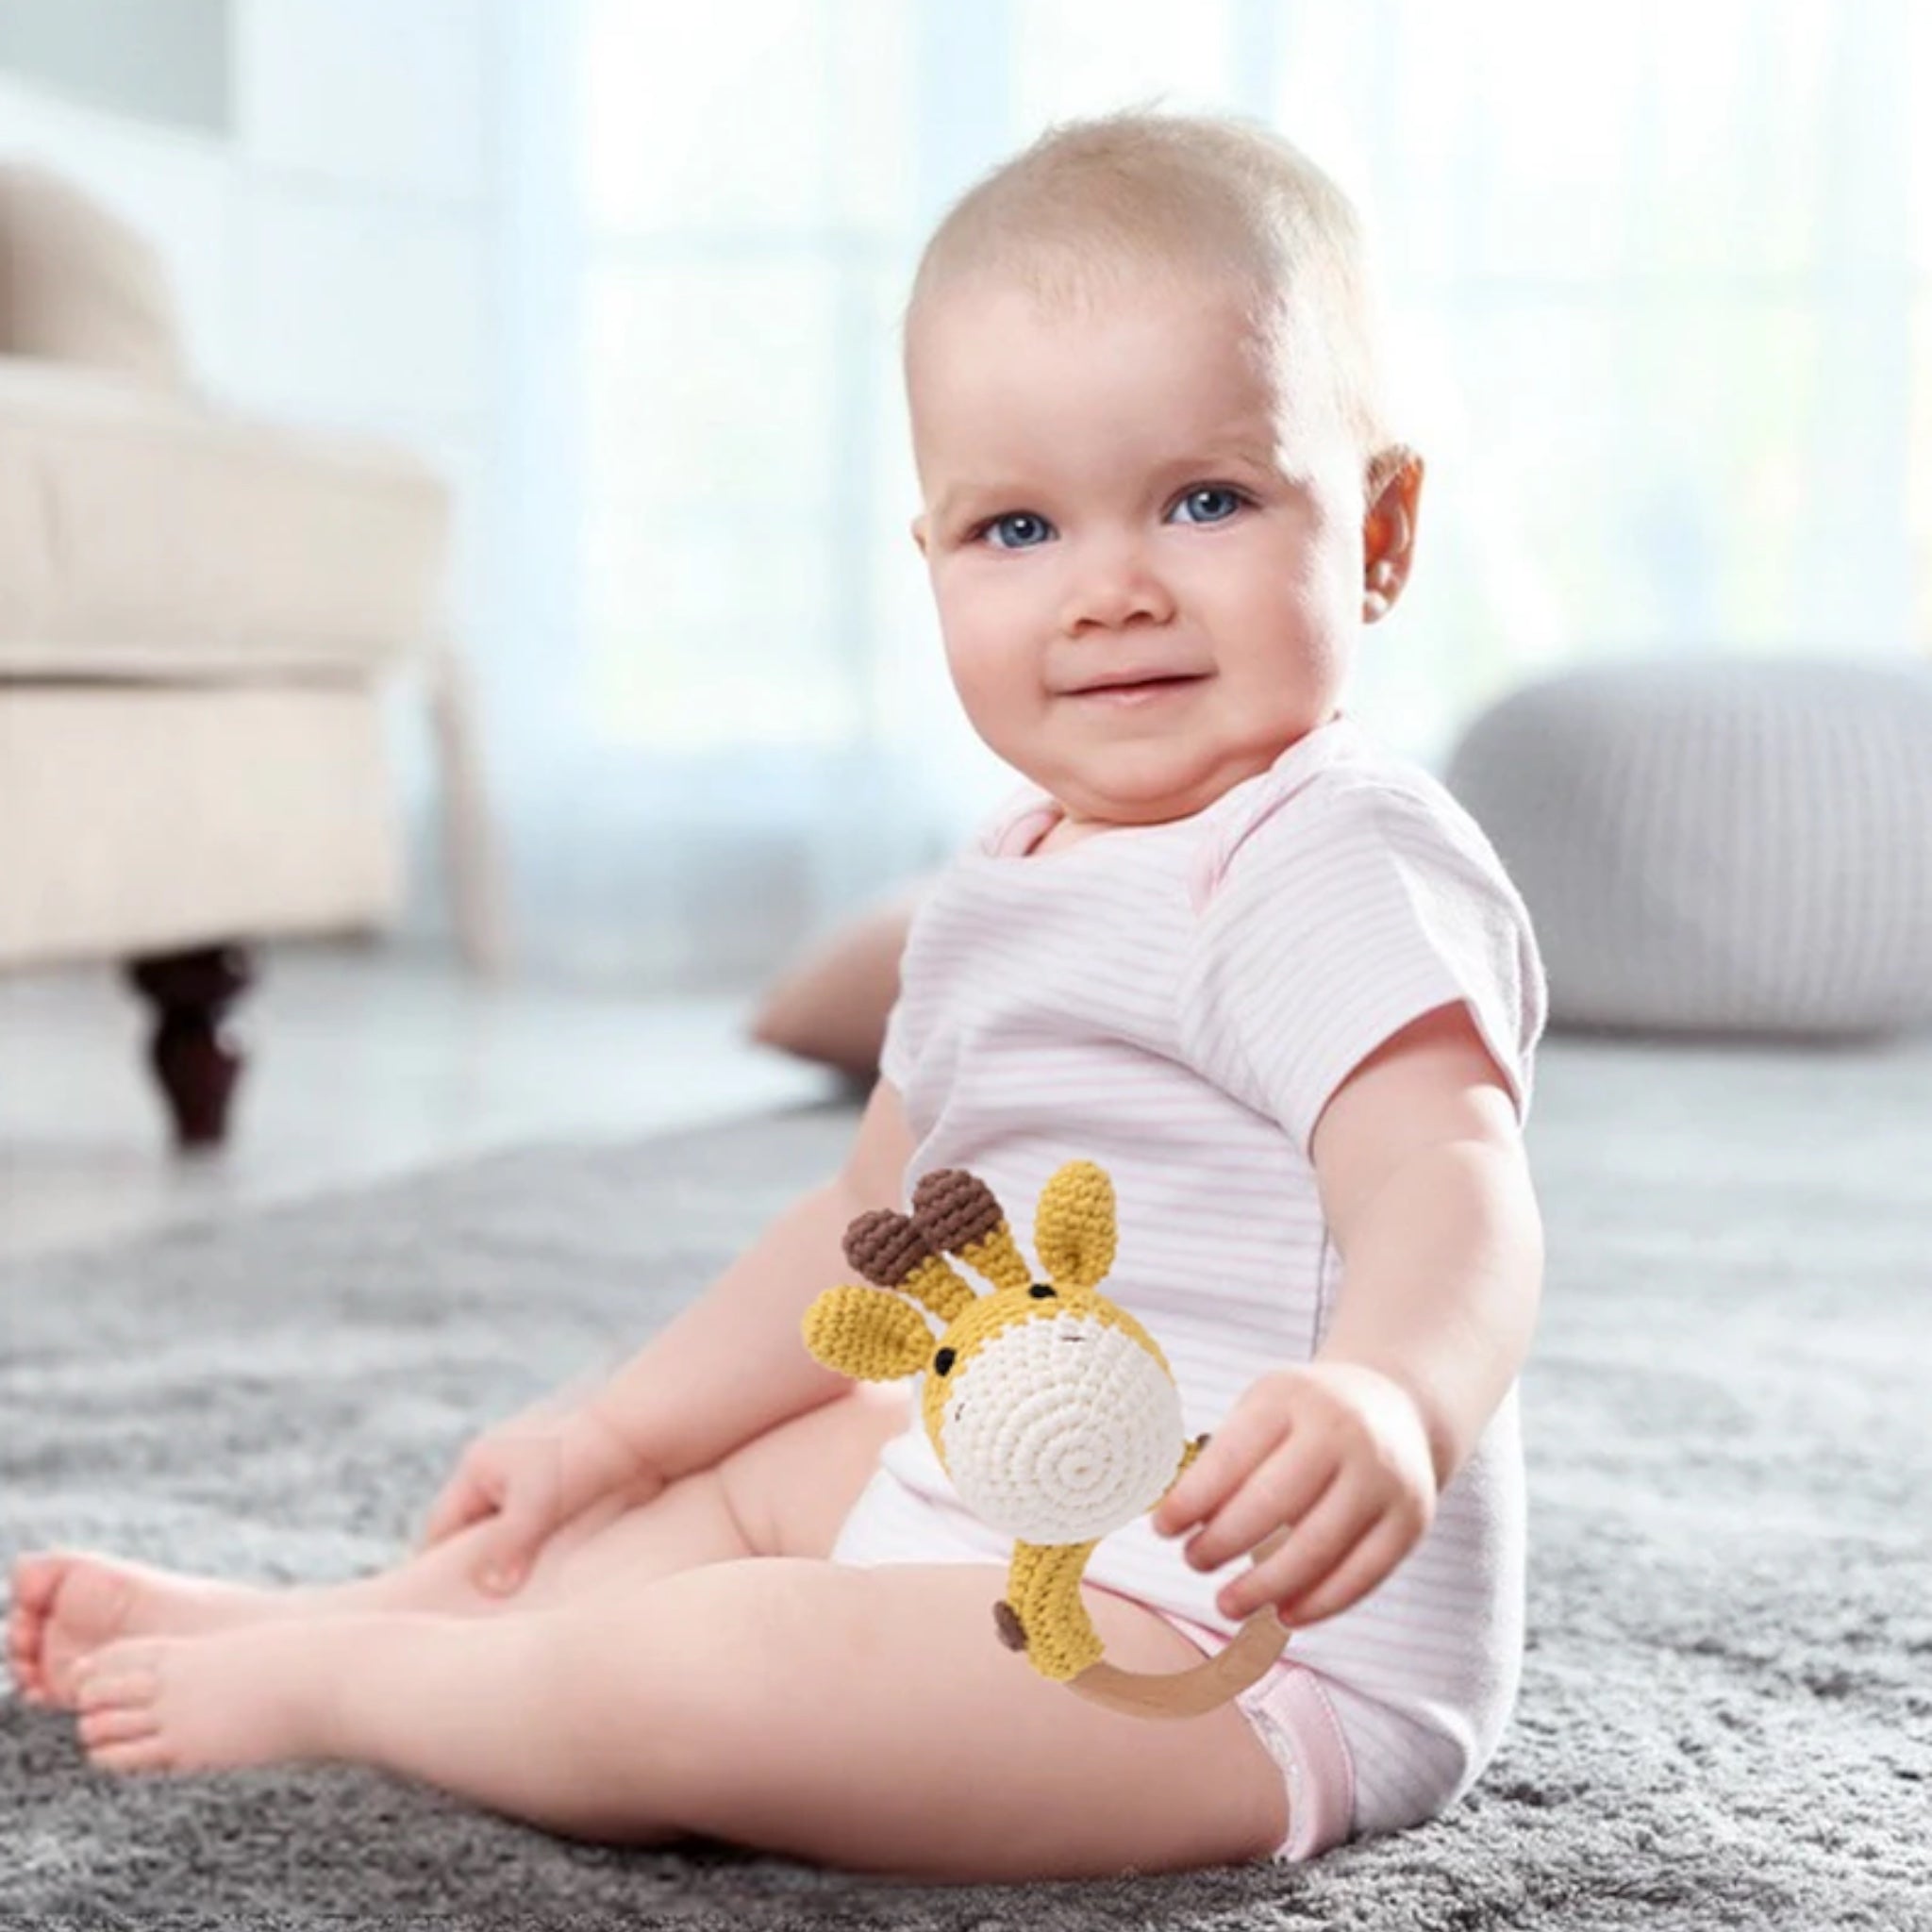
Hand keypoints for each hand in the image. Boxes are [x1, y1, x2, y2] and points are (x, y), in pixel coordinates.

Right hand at [417, 1396, 663, 1596]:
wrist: (642, 1430)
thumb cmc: (583, 1456)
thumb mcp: (538, 1502)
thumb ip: (509, 1546)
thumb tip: (488, 1589)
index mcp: (480, 1467)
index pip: (441, 1528)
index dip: (436, 1569)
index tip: (443, 1612)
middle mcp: (500, 1472)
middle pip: (472, 1535)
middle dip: (477, 1570)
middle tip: (481, 1617)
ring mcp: (531, 1481)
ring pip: (509, 1537)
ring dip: (515, 1565)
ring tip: (518, 1606)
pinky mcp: (563, 1493)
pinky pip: (540, 1534)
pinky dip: (542, 1556)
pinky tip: (552, 1584)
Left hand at [1151, 1363, 1436, 1627]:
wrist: (1394, 1404)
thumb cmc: (1307, 1417)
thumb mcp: (1264, 1410)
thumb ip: (1225, 1459)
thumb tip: (1175, 1522)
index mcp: (1292, 1398)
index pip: (1232, 1456)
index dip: (1191, 1500)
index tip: (1162, 1529)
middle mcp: (1343, 1432)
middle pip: (1273, 1503)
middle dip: (1222, 1542)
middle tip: (1193, 1562)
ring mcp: (1383, 1478)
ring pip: (1317, 1548)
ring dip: (1264, 1587)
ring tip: (1227, 1603)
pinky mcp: (1412, 1521)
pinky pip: (1361, 1576)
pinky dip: (1318, 1604)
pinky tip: (1283, 1614)